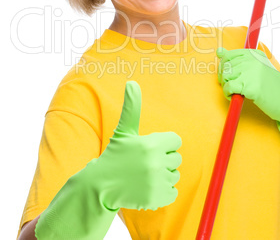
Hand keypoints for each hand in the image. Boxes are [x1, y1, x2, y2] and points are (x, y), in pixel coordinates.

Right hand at [94, 80, 181, 209]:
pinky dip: (162, 192)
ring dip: (163, 176)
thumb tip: (131, 82)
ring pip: (174, 176)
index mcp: (151, 143)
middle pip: (177, 159)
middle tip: (144, 164)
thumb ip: (132, 107)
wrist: (100, 186)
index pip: (176, 141)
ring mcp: (156, 182)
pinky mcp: (157, 199)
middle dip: (163, 160)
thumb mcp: (124, 131)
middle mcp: (155, 162)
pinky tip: (146, 188)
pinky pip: (172, 192)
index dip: (164, 144)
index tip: (150, 149)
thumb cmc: (115, 154)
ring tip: (144, 176)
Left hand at [216, 47, 279, 122]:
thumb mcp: (256, 68)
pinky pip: (228, 87)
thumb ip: (238, 59)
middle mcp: (252, 61)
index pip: (229, 55)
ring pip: (225, 76)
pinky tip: (235, 96)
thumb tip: (219, 51)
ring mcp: (251, 73)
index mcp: (254, 54)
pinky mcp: (249, 87)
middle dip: (224, 77)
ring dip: (226, 85)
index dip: (225, 67)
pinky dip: (228, 94)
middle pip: (225, 67)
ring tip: (235, 91)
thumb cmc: (270, 85)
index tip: (229, 74)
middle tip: (231, 85)